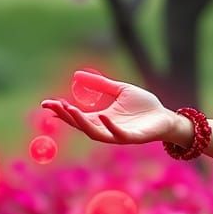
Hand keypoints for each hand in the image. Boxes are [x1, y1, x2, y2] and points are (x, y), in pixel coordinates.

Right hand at [41, 70, 176, 145]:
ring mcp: (118, 134)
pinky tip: (102, 115)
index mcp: (102, 118)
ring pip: (95, 132)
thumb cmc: (144, 105)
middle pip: (81, 125)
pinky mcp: (132, 137)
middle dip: (66, 116)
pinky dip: (109, 125)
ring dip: (82, 122)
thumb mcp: (120, 90)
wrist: (166, 117)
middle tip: (53, 106)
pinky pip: (118, 134)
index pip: (77, 116)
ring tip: (71, 110)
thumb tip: (77, 75)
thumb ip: (101, 85)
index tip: (46, 103)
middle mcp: (106, 129)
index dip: (62, 111)